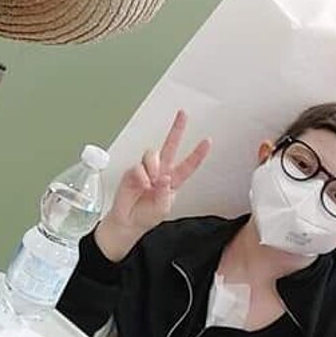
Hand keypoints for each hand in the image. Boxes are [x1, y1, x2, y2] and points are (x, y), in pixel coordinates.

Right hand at [95, 110, 211, 262]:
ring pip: (153, 154)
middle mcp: (161, 171)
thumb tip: (164, 178)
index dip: (198, 153)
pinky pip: (138, 166)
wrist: (128, 221)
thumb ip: (165, 194)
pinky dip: (142, 176)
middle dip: (176, 129)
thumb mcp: (163, 209)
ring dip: (153, 167)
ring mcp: (146, 169)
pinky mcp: (133, 171)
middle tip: (183, 115)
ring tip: (151, 182)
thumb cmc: (146, 216)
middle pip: (170, 145)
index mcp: (173, 180)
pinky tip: (143, 184)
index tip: (207, 141)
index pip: (188, 164)